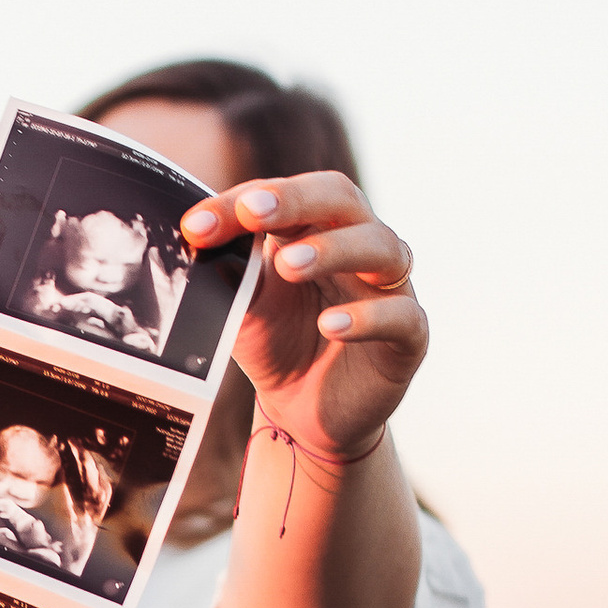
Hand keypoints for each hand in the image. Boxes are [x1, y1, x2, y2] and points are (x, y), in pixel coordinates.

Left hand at [181, 169, 427, 468]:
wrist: (304, 411)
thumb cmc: (278, 342)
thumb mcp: (244, 306)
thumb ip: (231, 272)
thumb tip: (197, 239)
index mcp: (317, 227)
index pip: (287, 195)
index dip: (244, 203)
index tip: (198, 227)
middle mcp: (360, 245)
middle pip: (343, 199)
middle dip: (297, 200)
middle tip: (254, 212)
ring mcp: (390, 288)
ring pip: (381, 246)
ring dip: (334, 250)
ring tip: (289, 265)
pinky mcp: (409, 337)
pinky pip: (401, 316)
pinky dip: (367, 317)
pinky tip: (331, 325)